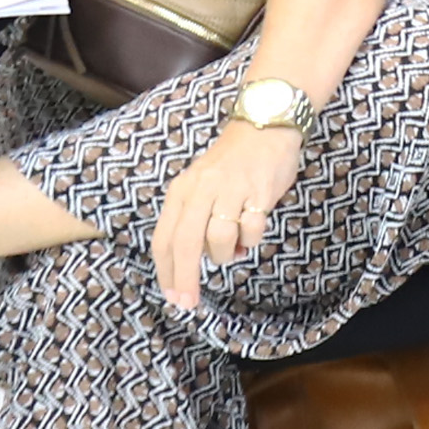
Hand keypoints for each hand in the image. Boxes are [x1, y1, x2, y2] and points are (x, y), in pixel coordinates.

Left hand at [152, 122, 301, 307]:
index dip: (166, 271)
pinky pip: (251, 230)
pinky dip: (251, 239)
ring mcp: (229, 191)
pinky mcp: (257, 192)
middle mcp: (200, 190)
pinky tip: (251, 230)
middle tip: (188, 303)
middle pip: (185, 243)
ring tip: (234, 248)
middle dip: (185, 278)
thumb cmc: (232, 164)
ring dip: (227, 254)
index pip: (164, 238)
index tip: (172, 296)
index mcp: (181, 192)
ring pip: (219, 239)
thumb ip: (195, 220)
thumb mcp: (201, 187)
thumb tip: (199, 259)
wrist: (264, 126)